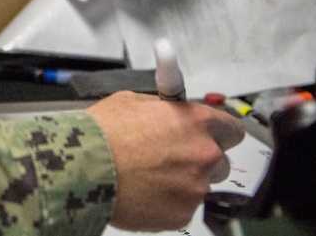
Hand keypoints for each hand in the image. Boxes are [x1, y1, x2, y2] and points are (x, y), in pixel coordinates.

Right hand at [86, 91, 244, 231]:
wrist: (83, 168)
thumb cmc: (103, 134)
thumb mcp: (133, 101)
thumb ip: (163, 107)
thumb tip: (170, 108)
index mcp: (195, 121)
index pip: (232, 128)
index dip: (218, 132)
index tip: (210, 135)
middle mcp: (203, 154)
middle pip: (219, 160)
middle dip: (199, 158)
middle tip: (170, 156)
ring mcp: (195, 188)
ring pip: (199, 185)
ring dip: (182, 180)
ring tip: (148, 174)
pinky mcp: (181, 214)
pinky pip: (182, 206)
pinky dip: (167, 201)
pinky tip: (144, 189)